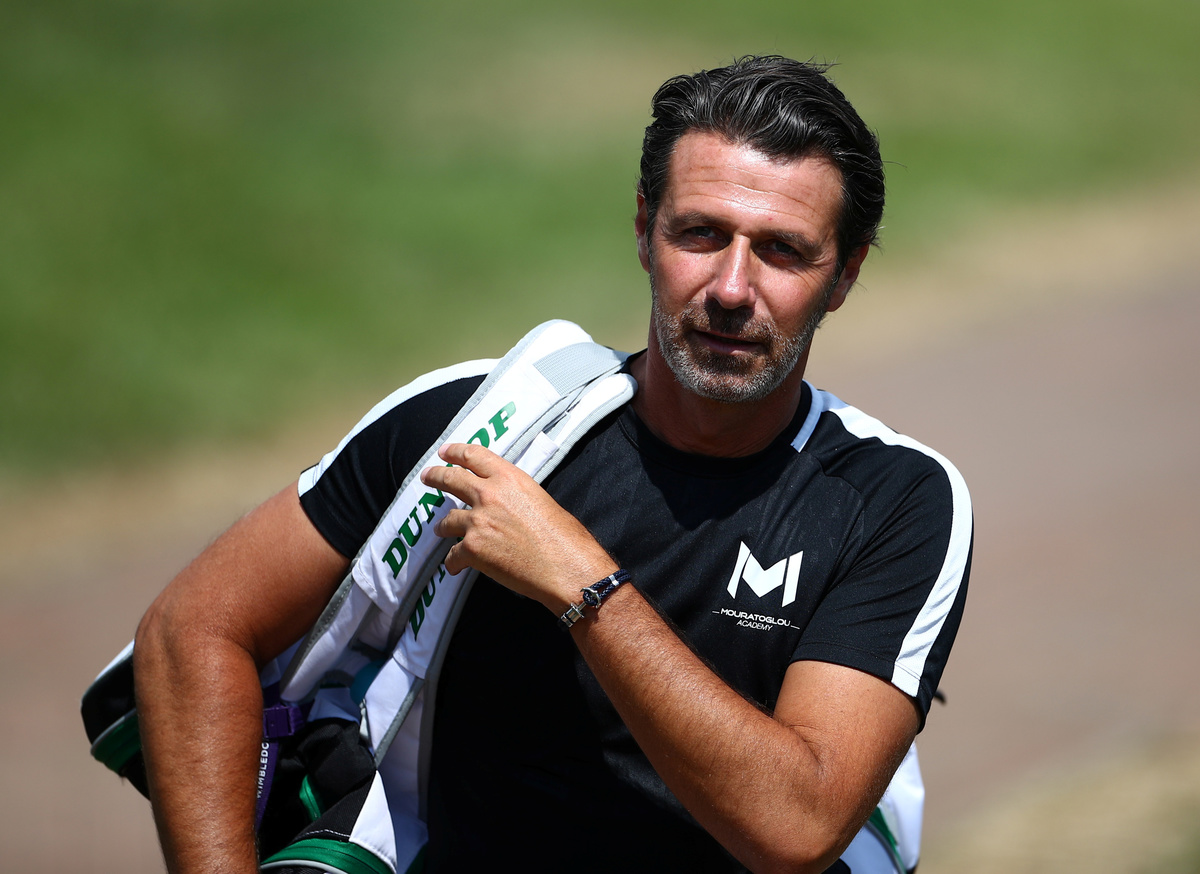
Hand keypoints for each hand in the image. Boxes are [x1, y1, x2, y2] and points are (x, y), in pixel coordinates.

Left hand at [420, 442, 616, 612]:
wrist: (566, 567)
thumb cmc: (564, 537)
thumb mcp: (541, 500)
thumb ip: (516, 496)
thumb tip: (506, 506)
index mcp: (510, 478)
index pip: (474, 456)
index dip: (455, 452)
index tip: (444, 452)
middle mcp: (489, 494)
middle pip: (451, 479)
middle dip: (435, 477)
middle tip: (427, 476)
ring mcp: (478, 521)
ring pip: (447, 520)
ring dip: (442, 526)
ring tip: (439, 529)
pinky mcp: (472, 548)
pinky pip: (453, 555)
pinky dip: (454, 562)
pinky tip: (455, 567)